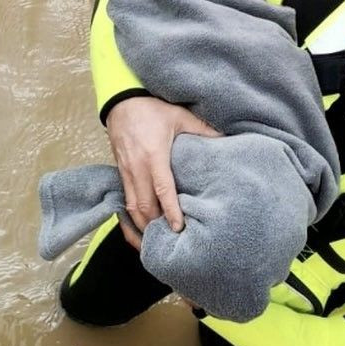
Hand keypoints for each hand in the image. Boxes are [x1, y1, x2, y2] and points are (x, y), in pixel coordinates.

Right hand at [105, 96, 220, 246]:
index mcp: (154, 155)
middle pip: (144, 206)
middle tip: (170, 243)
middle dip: (156, 227)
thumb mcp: (180, 116)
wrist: (121, 101)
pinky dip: (130, 219)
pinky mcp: (119, 173)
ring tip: (155, 244)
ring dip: (142, 227)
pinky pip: (123, 201)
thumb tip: (225, 140)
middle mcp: (137, 168)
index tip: (179, 228)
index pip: (162, 190)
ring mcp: (125, 172)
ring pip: (131, 208)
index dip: (170, 211)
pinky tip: (139, 230)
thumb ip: (202, 129)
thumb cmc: (151, 108)